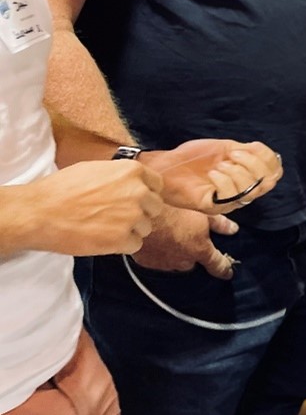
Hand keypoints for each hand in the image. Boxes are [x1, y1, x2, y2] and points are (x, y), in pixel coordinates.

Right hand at [15, 160, 163, 255]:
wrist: (38, 213)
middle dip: (140, 213)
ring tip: (104, 227)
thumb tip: (134, 183)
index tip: (135, 201)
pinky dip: (122, 245)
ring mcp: (132, 216)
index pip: (158, 185)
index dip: (146, 194)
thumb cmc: (60, 190)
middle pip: (155, 207)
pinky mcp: (121, 239)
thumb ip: (120, 176)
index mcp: (132, 170)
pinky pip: (135, 245)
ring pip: (146, 227)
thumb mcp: (95, 169)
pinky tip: (103, 239)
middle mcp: (138, 192)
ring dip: (130, 230)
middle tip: (116, 217)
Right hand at [131, 205, 238, 279]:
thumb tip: (232, 229)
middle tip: (189, 237)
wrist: (142, 214)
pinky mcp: (147, 263)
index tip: (228, 272)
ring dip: (177, 253)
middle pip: (194, 263)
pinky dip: (161, 253)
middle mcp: (184, 261)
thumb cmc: (174, 209)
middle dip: (194, 253)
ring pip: (176, 262)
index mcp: (200, 250)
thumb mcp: (202, 212)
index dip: (224, 269)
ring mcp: (165, 264)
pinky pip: (158, 261)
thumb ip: (219, 224)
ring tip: (173, 235)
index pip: (217, 265)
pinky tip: (158, 240)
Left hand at [141, 139, 281, 213]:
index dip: (268, 157)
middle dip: (253, 164)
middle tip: (233, 154)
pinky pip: (230, 196)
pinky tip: (212, 174)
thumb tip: (262, 151)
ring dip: (237, 171)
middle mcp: (241, 192)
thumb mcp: (225, 148)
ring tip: (220, 164)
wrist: (167, 166)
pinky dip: (224, 180)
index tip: (251, 146)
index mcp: (247, 176)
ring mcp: (228, 202)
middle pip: (268, 182)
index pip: (275, 172)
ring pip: (251, 190)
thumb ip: (246, 151)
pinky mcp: (214, 207)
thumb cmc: (193, 157)